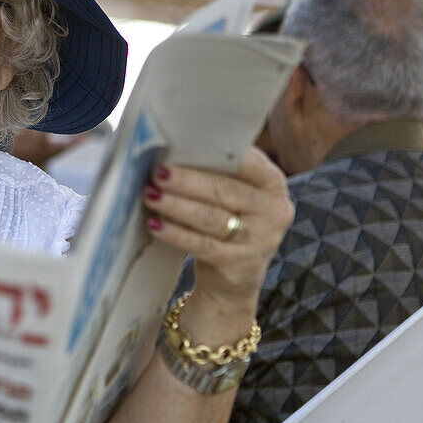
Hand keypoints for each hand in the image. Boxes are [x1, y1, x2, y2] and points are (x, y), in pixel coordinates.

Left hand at [142, 147, 292, 306]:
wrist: (238, 276)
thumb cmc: (230, 219)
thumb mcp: (236, 194)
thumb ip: (219, 172)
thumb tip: (175, 151)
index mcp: (273, 183)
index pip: (249, 163)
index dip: (217, 154)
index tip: (185, 146)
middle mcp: (273, 212)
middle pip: (225, 191)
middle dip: (186, 181)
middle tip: (157, 172)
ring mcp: (259, 241)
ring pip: (211, 218)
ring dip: (176, 205)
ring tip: (150, 195)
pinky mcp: (238, 265)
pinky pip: (201, 245)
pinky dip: (175, 233)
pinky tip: (154, 224)